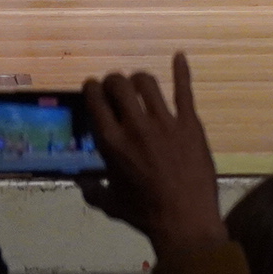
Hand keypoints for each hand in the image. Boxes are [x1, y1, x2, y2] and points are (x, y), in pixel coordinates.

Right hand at [76, 53, 226, 261]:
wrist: (184, 218)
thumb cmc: (143, 212)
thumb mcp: (109, 203)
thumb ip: (92, 190)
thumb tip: (82, 183)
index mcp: (111, 143)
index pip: (95, 102)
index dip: (92, 88)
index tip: (93, 87)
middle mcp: (135, 126)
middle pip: (120, 85)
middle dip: (114, 80)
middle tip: (115, 85)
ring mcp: (165, 122)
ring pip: (148, 84)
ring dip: (140, 79)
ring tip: (138, 83)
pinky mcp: (190, 124)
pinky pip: (185, 91)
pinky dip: (183, 71)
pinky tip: (180, 56)